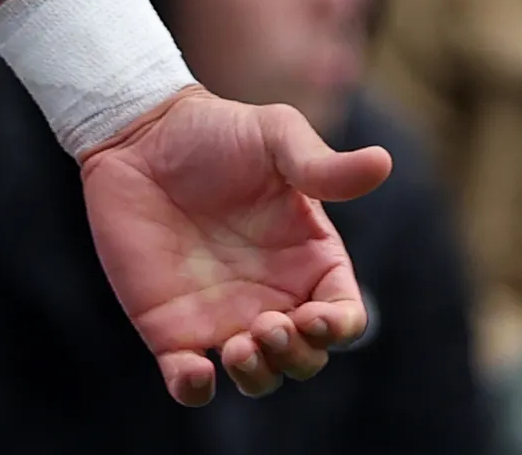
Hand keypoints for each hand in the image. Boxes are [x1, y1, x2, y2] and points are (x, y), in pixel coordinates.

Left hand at [80, 89, 390, 405]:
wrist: (139, 136)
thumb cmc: (217, 131)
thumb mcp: (275, 136)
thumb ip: (322, 164)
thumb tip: (382, 162)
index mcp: (307, 258)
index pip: (343, 314)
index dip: (339, 326)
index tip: (316, 315)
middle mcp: (272, 295)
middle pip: (306, 357)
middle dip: (298, 356)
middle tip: (269, 326)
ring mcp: (222, 316)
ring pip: (258, 377)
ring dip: (259, 377)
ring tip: (240, 346)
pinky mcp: (171, 328)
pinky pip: (189, 381)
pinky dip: (195, 389)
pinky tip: (196, 371)